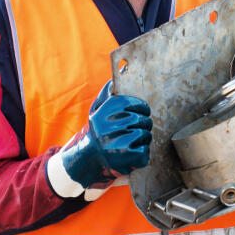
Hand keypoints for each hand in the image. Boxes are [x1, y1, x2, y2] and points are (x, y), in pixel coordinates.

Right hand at [46, 82, 151, 199]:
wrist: (87, 158)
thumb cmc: (98, 131)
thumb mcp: (97, 109)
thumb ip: (108, 94)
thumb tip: (117, 76)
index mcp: (109, 109)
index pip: (139, 105)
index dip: (142, 110)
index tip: (139, 115)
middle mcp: (113, 123)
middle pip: (144, 120)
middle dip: (143, 126)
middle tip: (133, 131)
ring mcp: (119, 140)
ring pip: (146, 134)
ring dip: (143, 140)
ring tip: (131, 142)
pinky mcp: (126, 155)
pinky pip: (145, 150)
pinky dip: (142, 153)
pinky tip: (130, 153)